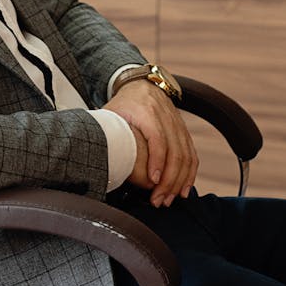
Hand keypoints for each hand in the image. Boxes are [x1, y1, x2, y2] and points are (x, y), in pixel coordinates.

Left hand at [103, 79, 198, 206]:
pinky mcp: (184, 131)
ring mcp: (178, 124)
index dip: (157, 160)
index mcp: (146, 111)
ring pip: (186, 155)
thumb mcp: (110, 114)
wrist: (141, 85)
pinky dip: (189, 173)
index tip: (153, 181)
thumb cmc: (121, 105)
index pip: (157, 138)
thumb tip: (93, 157)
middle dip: (169, 180)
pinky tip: (183, 189)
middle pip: (175, 151)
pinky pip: (191, 154)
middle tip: (158, 200)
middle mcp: (166, 117)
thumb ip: (104, 133)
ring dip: (179, 181)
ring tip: (169, 199)